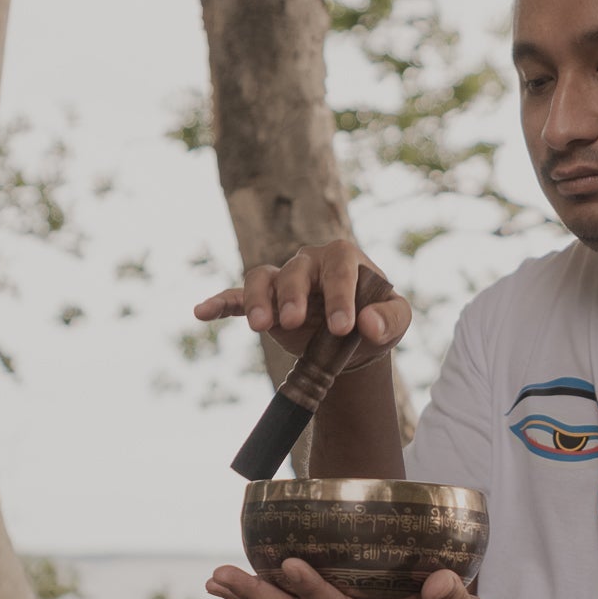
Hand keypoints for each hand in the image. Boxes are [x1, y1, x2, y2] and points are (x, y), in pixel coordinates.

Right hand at [192, 240, 409, 368]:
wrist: (353, 339)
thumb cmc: (376, 320)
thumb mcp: (396, 321)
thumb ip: (389, 320)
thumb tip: (370, 324)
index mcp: (344, 259)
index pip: (340, 270)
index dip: (340, 297)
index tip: (343, 328)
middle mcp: (310, 262)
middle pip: (295, 271)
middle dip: (293, 296)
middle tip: (292, 322)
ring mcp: (284, 280)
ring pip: (263, 278)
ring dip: (258, 300)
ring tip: (259, 326)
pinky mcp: (265, 302)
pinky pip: (237, 297)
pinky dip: (220, 303)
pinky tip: (202, 312)